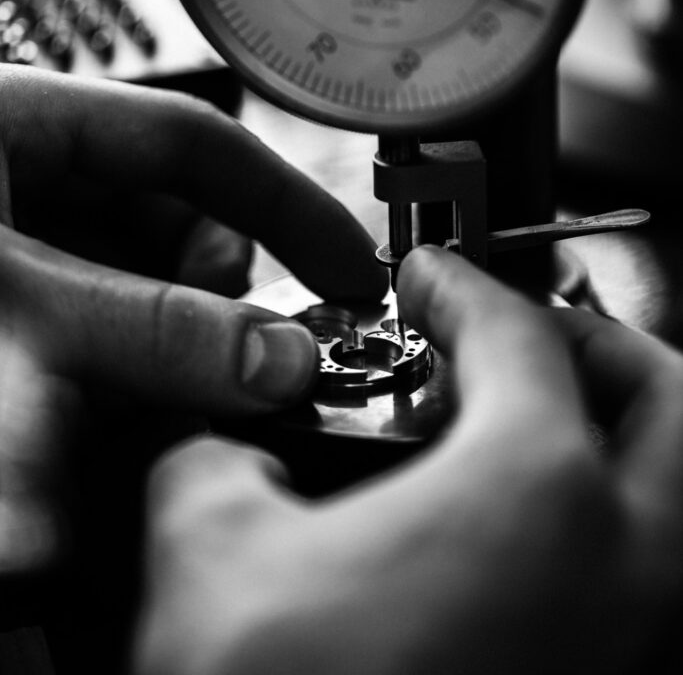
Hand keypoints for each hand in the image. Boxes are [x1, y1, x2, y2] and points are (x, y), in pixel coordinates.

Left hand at [0, 65, 385, 574]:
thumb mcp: (9, 297)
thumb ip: (145, 328)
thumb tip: (270, 357)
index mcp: (30, 121)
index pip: (200, 146)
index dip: (289, 204)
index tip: (350, 268)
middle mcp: (26, 177)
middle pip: (171, 222)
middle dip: (215, 292)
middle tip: (236, 358)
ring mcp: (11, 239)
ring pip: (132, 280)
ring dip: (162, 339)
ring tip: (153, 391)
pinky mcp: (0, 298)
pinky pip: (87, 320)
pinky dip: (110, 364)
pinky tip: (100, 401)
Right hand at [134, 247, 682, 674]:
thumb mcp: (212, 557)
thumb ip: (217, 466)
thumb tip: (225, 453)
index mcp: (537, 496)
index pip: (516, 331)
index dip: (459, 287)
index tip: (431, 282)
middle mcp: (624, 570)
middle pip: (664, 398)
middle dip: (594, 346)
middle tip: (522, 338)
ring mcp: (634, 647)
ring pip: (670, 502)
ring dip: (610, 445)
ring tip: (519, 434)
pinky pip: (635, 585)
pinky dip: (590, 537)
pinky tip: (500, 548)